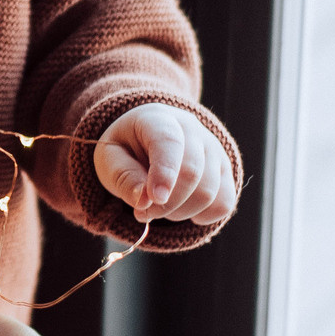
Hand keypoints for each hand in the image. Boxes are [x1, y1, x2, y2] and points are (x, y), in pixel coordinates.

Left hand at [94, 103, 237, 225]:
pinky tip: (182, 208)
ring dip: (179, 212)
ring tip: (160, 206)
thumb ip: (123, 178)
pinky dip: (202, 216)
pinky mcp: (226, 170)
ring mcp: (213, 149)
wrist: (147, 141)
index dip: (164, 172)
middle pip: (192, 173)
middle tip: (142, 212)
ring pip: (209, 193)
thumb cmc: (126, 149)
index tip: (154, 199)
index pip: (169, 142)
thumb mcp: (109, 158)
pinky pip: (224, 203)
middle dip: (166, 204)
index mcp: (157, 118)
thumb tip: (144, 202)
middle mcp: (192, 129)